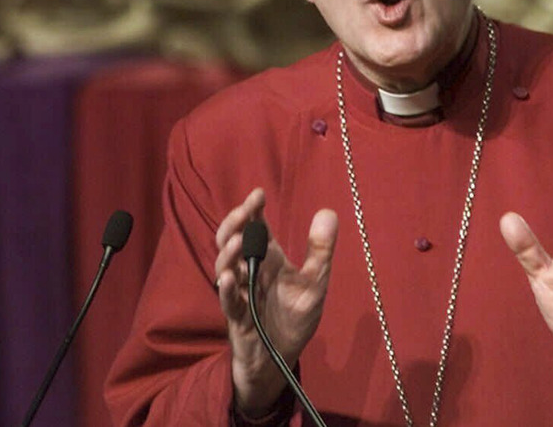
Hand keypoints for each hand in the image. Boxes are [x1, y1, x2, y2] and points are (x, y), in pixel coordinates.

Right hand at [214, 188, 338, 414]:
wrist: (282, 358)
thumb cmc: (295, 317)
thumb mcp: (315, 282)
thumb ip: (321, 250)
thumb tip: (328, 211)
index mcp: (268, 260)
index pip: (256, 228)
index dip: (252, 210)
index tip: (258, 194)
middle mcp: (250, 272)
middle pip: (232, 240)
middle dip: (235, 224)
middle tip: (245, 211)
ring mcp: (240, 293)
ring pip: (224, 267)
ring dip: (228, 253)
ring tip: (238, 241)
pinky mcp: (237, 318)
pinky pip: (227, 302)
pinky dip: (224, 290)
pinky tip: (226, 278)